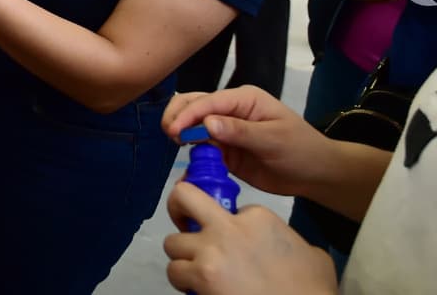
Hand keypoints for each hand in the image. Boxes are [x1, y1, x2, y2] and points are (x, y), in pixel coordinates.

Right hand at [162, 86, 331, 197]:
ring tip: (175, 146)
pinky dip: (190, 157)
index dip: (189, 114)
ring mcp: (225, 131)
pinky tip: (186, 168)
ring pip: (193, 126)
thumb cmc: (301, 150)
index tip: (174, 130)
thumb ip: (241, 132)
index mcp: (244, 100)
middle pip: (194, 105)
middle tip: (170, 136)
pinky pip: (201, 150)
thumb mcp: (274, 139)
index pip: (209, 102)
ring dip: (181, 133)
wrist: (315, 175)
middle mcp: (230, 111)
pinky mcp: (224, 151)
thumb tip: (207, 124)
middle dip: (178, 116)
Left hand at [163, 183, 336, 294]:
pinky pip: (174, 271)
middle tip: (184, 224)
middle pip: (183, 197)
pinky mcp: (201, 276)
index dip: (229, 224)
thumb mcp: (310, 254)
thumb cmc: (311, 290)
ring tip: (195, 269)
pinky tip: (195, 288)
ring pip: (172, 243)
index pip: (230, 208)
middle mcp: (228, 227)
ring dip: (182, 256)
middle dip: (177, 208)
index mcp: (258, 217)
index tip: (233, 241)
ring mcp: (211, 251)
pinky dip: (182, 281)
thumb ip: (287, 239)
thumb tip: (279, 247)